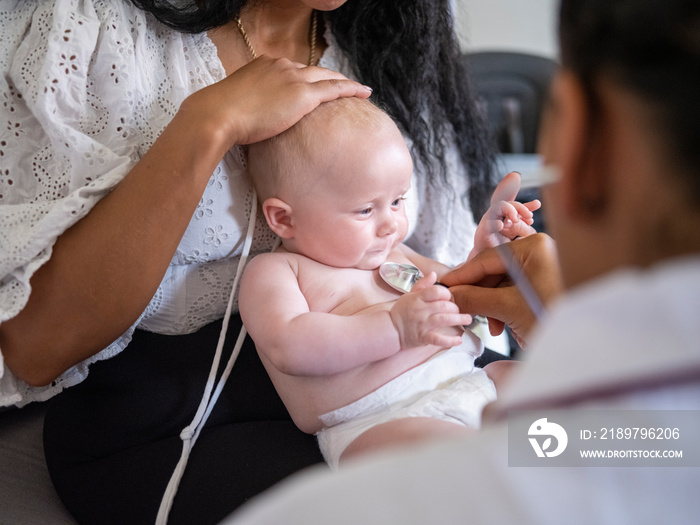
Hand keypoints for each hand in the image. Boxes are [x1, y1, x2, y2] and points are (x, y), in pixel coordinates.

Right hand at [178, 55, 372, 149]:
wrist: (218, 115)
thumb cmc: (220, 117)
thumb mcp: (236, 105)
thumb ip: (250, 106)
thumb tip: (251, 121)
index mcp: (265, 65)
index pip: (293, 70)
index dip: (307, 79)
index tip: (315, 87)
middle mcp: (281, 66)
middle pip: (313, 71)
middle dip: (329, 78)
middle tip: (344, 87)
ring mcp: (293, 78)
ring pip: (327, 77)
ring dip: (344, 83)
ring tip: (359, 90)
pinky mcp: (303, 94)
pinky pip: (334, 89)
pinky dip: (351, 89)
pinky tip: (364, 93)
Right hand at [389, 272, 472, 349]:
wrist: (390, 329)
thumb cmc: (402, 311)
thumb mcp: (410, 294)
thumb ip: (423, 284)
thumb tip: (434, 274)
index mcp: (418, 298)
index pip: (436, 291)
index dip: (446, 293)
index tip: (449, 297)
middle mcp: (421, 310)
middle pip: (444, 306)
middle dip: (455, 308)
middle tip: (459, 310)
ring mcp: (422, 324)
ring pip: (444, 320)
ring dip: (459, 320)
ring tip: (467, 319)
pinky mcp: (423, 338)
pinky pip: (438, 339)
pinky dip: (449, 340)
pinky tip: (459, 340)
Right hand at [441, 234, 562, 346]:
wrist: (587, 344)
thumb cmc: (553, 318)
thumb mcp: (507, 308)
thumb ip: (474, 298)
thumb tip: (449, 295)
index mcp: (533, 247)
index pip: (486, 259)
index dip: (462, 275)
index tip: (443, 286)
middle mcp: (538, 252)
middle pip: (493, 271)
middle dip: (479, 295)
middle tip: (462, 310)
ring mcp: (543, 268)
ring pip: (502, 284)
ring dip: (492, 306)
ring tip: (492, 326)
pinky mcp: (544, 284)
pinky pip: (514, 291)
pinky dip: (504, 308)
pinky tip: (503, 326)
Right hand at [470, 172, 540, 258]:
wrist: (488, 264)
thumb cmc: (503, 251)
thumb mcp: (519, 238)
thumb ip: (525, 228)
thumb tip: (531, 219)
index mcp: (506, 218)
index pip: (517, 207)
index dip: (528, 204)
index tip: (538, 204)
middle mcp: (497, 217)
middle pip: (508, 203)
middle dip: (520, 207)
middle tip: (529, 216)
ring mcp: (488, 222)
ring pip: (498, 207)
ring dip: (508, 210)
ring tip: (516, 219)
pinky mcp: (482, 232)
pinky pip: (488, 224)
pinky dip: (494, 223)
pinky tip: (500, 225)